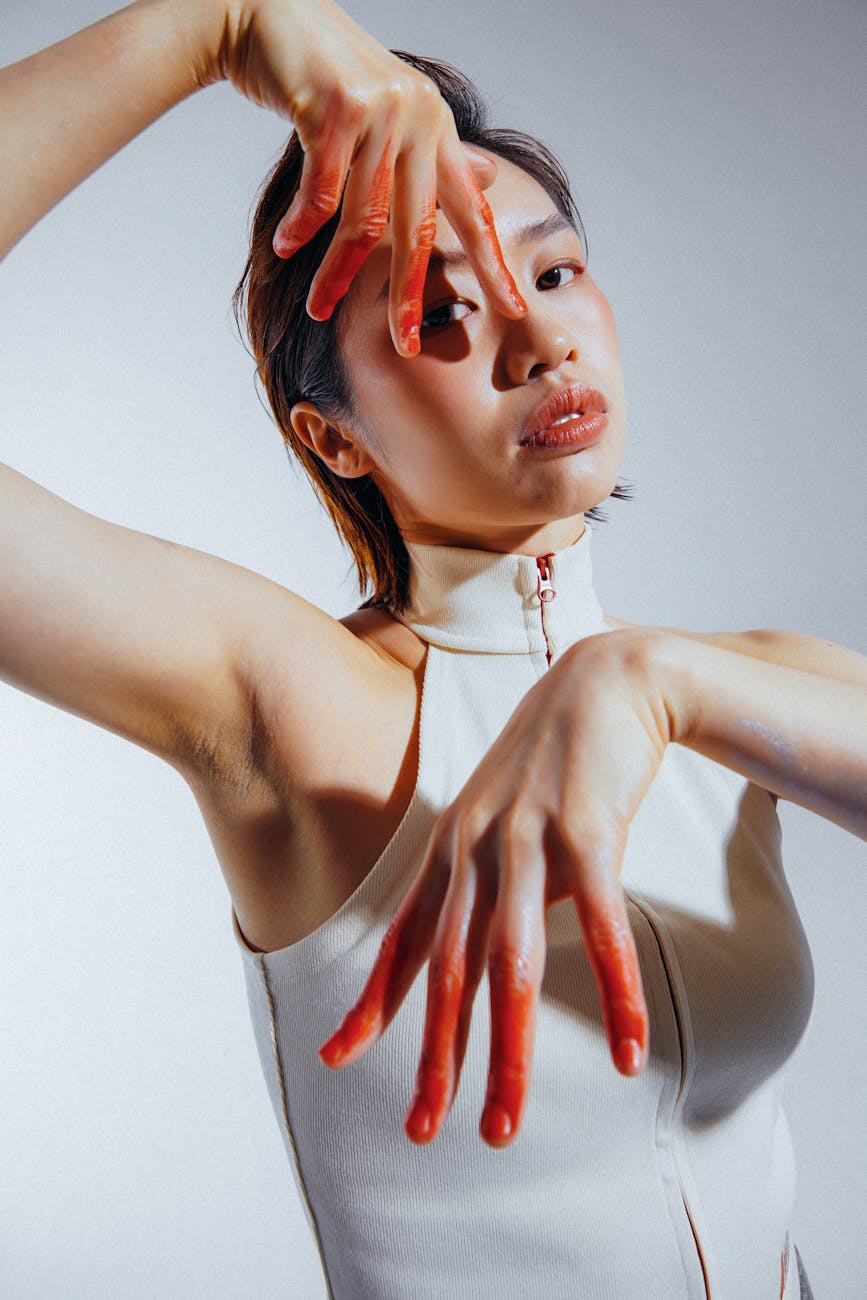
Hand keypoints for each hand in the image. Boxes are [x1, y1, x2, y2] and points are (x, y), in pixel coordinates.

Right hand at [212, 0, 526, 353]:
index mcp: (435, 126)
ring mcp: (380, 111)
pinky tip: (286, 249)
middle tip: (404, 344)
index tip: (513, 308)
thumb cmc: (324, 72)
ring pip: (362, 219)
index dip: (492, 262)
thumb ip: (431, 151)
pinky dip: (302, 227)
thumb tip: (484, 177)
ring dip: (337, 271)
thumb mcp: (389, 111)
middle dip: (411, 293)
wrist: (264, 12)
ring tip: (318, 308)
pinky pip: (321, 193)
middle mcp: (417, 117)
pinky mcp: (336, 108)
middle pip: (421, 228)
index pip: (471, 208)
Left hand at [318, 629, 676, 1147]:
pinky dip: (614, 991)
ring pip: (511, 964)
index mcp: (452, 850)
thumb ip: (481, 870)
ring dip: (507, 1051)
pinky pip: (600, 924)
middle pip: (450, 971)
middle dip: (436, 1057)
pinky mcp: (587, 828)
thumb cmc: (553, 755)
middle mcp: (477, 850)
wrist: (607, 678)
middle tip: (426, 1133)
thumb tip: (477, 936)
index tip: (337, 1059)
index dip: (370, 1002)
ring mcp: (528, 838)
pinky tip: (627, 1051)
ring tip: (505, 1124)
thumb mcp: (500, 812)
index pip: (405, 941)